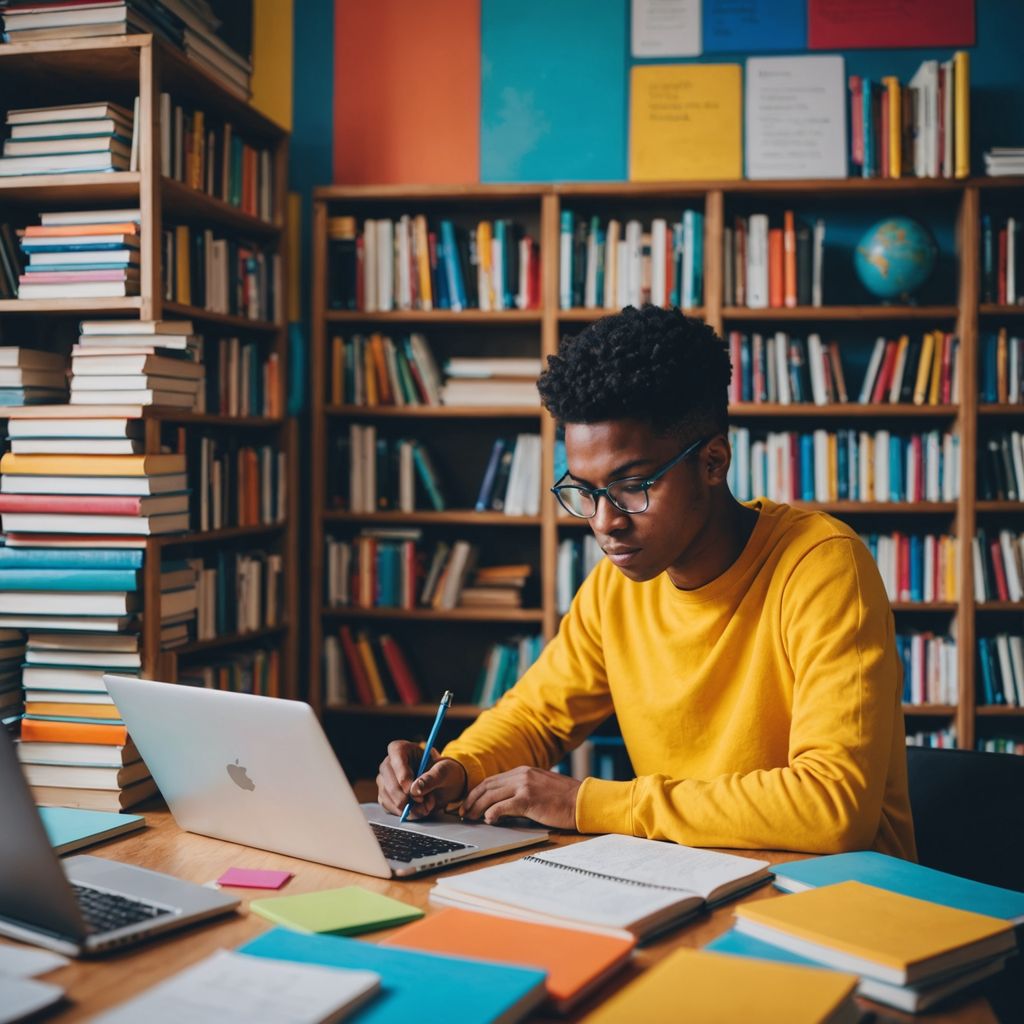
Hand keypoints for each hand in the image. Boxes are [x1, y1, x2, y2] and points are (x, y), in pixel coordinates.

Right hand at [376, 739, 467, 819]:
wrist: (445, 785)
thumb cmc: (443, 772)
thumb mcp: (444, 771)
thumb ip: (431, 778)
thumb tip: (415, 790)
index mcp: (402, 749)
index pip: (396, 755)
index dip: (401, 773)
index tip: (409, 789)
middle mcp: (390, 764)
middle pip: (388, 779)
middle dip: (404, 796)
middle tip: (422, 803)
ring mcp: (386, 781)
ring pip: (386, 796)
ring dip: (406, 807)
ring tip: (426, 806)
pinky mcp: (387, 796)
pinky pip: (389, 807)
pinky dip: (404, 813)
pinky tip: (419, 810)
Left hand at [462, 766, 580, 830]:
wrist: (583, 800)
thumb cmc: (564, 799)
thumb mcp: (540, 787)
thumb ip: (522, 791)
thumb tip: (502, 805)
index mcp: (523, 771)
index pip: (491, 780)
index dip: (476, 792)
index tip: (467, 803)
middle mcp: (521, 775)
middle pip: (487, 786)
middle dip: (471, 800)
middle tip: (462, 812)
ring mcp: (524, 786)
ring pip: (491, 795)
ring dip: (477, 807)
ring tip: (470, 818)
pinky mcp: (529, 799)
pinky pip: (503, 806)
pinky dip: (492, 813)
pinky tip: (488, 820)